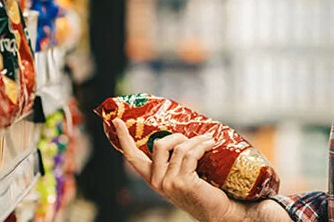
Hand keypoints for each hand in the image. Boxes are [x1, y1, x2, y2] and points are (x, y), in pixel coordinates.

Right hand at [110, 119, 237, 221]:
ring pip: (179, 148)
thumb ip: (173, 160)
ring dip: (196, 140)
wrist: (216, 211)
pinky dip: (203, 146)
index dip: (123, 138)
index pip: (132, 157)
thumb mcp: (180, 175)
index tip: (117, 121)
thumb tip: (179, 133)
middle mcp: (157, 181)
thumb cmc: (201, 191)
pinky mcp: (183, 182)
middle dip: (177, 136)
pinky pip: (191, 154)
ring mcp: (169, 183)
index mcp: (152, 178)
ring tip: (208, 140)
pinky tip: (211, 145)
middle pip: (159, 145)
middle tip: (191, 139)